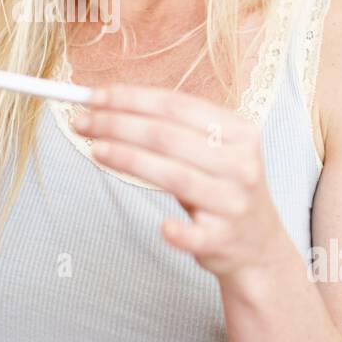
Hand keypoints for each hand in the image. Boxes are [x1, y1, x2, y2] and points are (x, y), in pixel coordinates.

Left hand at [71, 82, 294, 296]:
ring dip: (128, 159)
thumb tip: (109, 104)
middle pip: (168, 136)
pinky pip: (195, 234)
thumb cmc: (220, 188)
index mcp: (239, 132)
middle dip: (118, 124)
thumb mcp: (213, 150)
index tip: (94, 96)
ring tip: (95, 149)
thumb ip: (172, 128)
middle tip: (83, 121)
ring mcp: (234, 203)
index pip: (177, 105)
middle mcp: (241, 164)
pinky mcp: (224, 240)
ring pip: (174, 175)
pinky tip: (161, 225)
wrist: (258, 244)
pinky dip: (177, 230)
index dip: (131, 98)